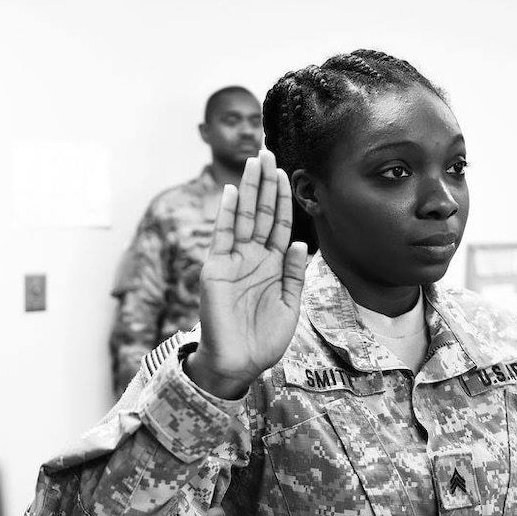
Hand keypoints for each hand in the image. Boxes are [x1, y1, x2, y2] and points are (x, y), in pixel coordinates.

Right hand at [186, 150, 308, 398]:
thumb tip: (300, 242)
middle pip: (261, 212)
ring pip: (244, 217)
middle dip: (265, 183)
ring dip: (249, 189)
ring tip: (254, 161)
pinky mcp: (216, 269)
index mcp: (272, 264)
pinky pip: (223, 236)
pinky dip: (227, 213)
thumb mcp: (290, 304)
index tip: (287, 172)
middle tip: (268, 152)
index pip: (279, 223)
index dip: (283, 198)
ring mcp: (233, 261)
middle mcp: (252, 257)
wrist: (239, 363)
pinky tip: (233, 191)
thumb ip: (293, 273)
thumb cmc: (263, 339)